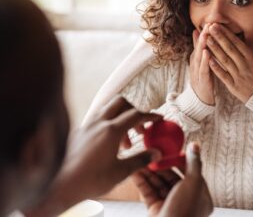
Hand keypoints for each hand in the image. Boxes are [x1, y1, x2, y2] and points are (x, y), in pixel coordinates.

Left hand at [25, 96, 161, 215]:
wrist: (59, 185)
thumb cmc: (90, 180)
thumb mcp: (120, 172)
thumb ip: (140, 159)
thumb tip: (156, 153)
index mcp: (111, 131)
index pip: (136, 114)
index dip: (150, 115)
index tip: (158, 118)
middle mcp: (99, 122)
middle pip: (121, 102)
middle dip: (134, 111)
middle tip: (139, 129)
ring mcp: (88, 125)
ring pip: (108, 108)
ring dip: (120, 117)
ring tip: (125, 141)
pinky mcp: (80, 130)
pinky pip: (98, 118)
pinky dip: (108, 123)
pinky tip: (109, 142)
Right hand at [132, 143, 212, 216]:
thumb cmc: (184, 212)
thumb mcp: (193, 184)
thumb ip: (193, 163)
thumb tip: (195, 145)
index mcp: (200, 196)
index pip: (189, 172)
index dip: (178, 160)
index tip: (168, 151)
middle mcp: (186, 200)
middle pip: (171, 176)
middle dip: (159, 165)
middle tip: (149, 154)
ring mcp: (170, 205)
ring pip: (158, 183)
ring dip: (148, 171)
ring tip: (138, 160)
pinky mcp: (156, 209)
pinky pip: (149, 192)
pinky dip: (142, 181)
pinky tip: (134, 171)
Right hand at [189, 24, 214, 104]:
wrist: (201, 98)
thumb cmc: (204, 78)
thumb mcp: (201, 61)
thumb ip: (199, 48)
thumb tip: (196, 32)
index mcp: (196, 58)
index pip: (199, 44)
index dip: (203, 33)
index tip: (209, 22)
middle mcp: (195, 63)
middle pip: (198, 48)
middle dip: (202, 36)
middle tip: (207, 25)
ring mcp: (197, 71)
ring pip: (199, 56)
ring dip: (202, 46)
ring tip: (205, 35)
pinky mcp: (201, 79)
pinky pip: (203, 68)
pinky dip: (204, 60)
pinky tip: (207, 53)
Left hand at [206, 23, 252, 102]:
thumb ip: (247, 52)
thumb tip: (236, 40)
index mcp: (252, 57)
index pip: (237, 43)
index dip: (226, 33)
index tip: (217, 25)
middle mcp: (245, 65)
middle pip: (230, 49)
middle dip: (219, 37)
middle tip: (209, 27)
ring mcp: (239, 75)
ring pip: (225, 60)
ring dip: (215, 49)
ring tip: (207, 39)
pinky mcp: (234, 86)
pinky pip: (224, 75)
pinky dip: (216, 67)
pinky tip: (208, 59)